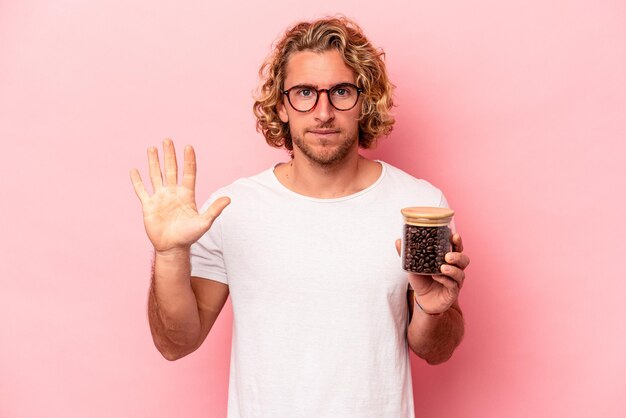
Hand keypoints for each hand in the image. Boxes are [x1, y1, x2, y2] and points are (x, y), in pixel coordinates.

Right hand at [130, 139, 229, 253]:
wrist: (173, 248)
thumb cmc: (189, 236)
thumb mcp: (204, 222)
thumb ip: (214, 210)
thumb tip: (229, 199)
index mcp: (186, 195)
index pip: (188, 173)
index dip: (188, 160)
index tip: (188, 147)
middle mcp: (173, 193)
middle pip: (171, 170)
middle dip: (169, 155)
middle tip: (167, 140)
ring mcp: (160, 198)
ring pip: (156, 176)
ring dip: (153, 162)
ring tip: (152, 148)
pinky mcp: (148, 206)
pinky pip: (141, 191)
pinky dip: (137, 181)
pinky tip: (134, 170)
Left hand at [396, 233, 469, 314]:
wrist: (422, 300)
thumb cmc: (422, 280)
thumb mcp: (413, 266)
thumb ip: (407, 254)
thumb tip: (398, 240)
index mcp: (448, 260)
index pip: (457, 248)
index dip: (457, 242)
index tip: (454, 236)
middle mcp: (455, 269)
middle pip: (464, 260)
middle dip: (458, 256)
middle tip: (447, 256)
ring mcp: (455, 282)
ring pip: (460, 273)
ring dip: (453, 269)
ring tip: (442, 268)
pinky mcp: (452, 293)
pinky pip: (453, 286)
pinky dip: (445, 280)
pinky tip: (437, 277)